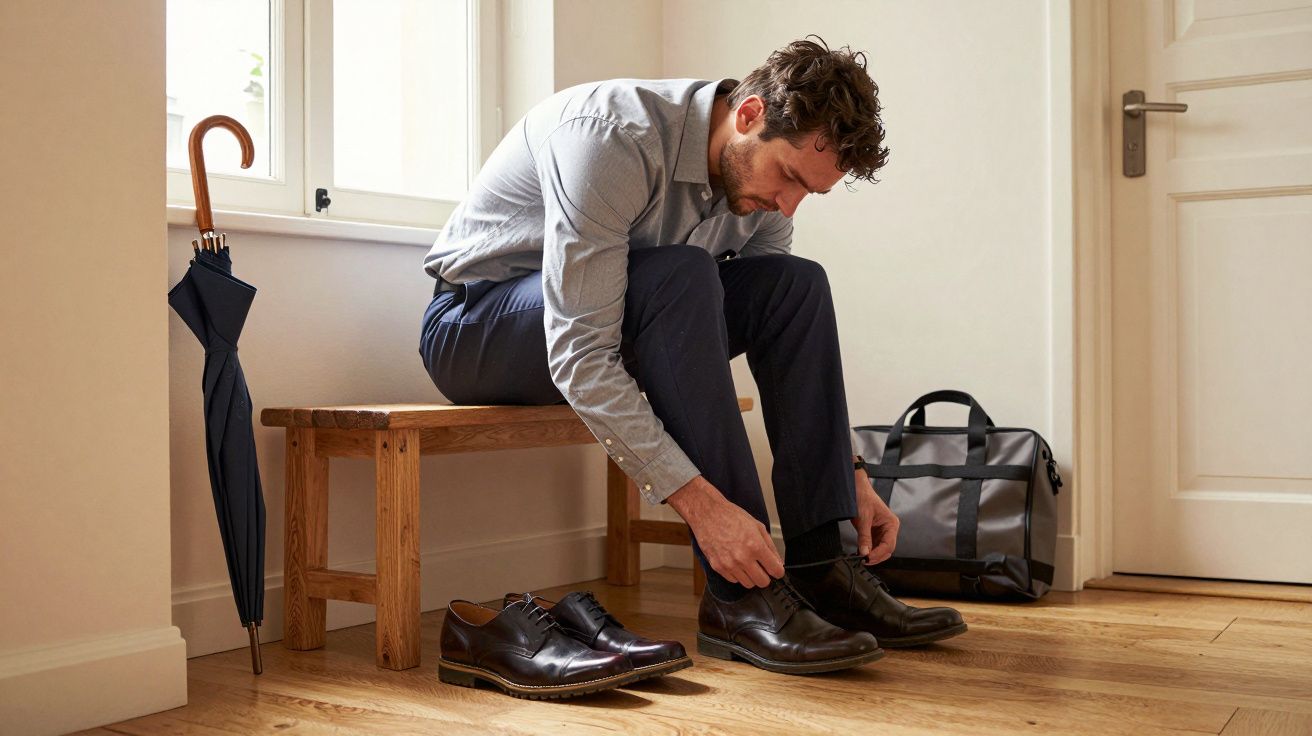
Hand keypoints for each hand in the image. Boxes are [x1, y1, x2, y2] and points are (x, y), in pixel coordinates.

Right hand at [667, 476, 783, 586]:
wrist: (707, 514)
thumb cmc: (731, 517)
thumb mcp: (757, 526)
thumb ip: (770, 546)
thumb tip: (777, 562)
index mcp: (755, 546)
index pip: (775, 570)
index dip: (778, 570)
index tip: (776, 569)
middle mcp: (743, 558)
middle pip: (762, 582)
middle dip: (765, 576)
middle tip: (762, 568)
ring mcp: (729, 564)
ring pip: (748, 584)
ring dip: (750, 576)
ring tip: (747, 563)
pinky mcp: (718, 567)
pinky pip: (733, 580)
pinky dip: (737, 574)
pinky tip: (735, 561)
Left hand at [852, 469, 899, 564]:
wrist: (855, 487)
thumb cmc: (863, 496)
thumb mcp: (863, 518)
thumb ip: (864, 536)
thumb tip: (864, 552)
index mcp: (891, 524)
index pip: (888, 545)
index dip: (878, 554)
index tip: (867, 558)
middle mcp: (889, 528)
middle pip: (886, 549)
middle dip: (876, 556)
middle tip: (863, 560)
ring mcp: (881, 531)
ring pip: (879, 549)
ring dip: (871, 554)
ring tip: (861, 558)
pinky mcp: (873, 531)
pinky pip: (872, 544)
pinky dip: (867, 550)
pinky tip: (860, 552)